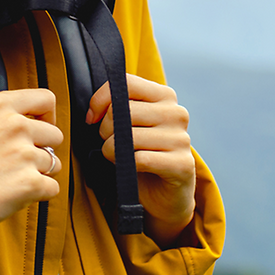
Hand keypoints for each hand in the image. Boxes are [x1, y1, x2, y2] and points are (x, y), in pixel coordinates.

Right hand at [0, 89, 63, 233]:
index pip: (45, 99)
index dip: (47, 115)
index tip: (39, 128)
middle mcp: (15, 125)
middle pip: (55, 134)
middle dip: (43, 149)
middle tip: (21, 162)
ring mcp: (24, 154)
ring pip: (55, 163)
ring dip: (40, 173)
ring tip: (13, 180)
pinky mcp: (31, 182)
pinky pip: (52, 188)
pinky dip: (39, 195)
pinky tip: (16, 194)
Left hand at [88, 74, 194, 245]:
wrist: (162, 191)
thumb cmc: (138, 151)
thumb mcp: (126, 123)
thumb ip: (114, 107)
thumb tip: (94, 110)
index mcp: (164, 96)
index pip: (127, 83)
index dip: (101, 99)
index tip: (92, 118)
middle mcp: (177, 113)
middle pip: (124, 110)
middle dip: (105, 128)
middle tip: (107, 141)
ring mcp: (182, 139)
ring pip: (130, 136)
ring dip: (111, 149)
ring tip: (117, 156)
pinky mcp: (182, 164)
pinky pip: (140, 159)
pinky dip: (126, 165)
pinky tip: (130, 168)